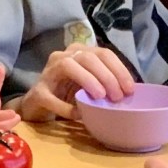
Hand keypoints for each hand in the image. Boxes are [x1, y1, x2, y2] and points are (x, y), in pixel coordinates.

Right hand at [19, 44, 134, 121]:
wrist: (37, 105)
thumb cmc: (68, 94)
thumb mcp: (89, 86)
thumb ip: (105, 84)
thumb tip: (129, 92)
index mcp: (79, 53)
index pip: (103, 53)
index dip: (119, 69)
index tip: (130, 89)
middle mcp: (62, 56)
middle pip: (88, 58)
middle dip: (106, 76)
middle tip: (117, 97)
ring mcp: (47, 72)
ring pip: (68, 66)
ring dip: (88, 80)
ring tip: (100, 97)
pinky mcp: (37, 92)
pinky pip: (52, 98)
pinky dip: (66, 107)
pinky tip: (77, 115)